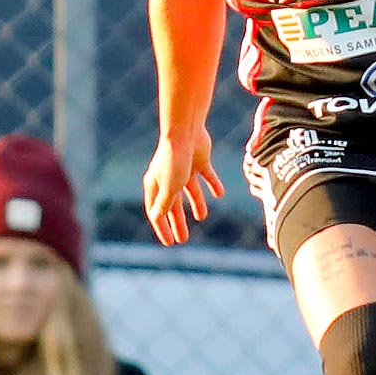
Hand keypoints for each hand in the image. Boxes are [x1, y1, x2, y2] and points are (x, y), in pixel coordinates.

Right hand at [144, 127, 223, 245]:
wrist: (186, 132)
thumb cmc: (174, 160)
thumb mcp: (169, 186)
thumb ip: (164, 202)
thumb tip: (157, 217)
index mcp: (155, 185)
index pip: (156, 211)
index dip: (162, 227)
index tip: (169, 242)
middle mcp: (168, 178)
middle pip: (173, 204)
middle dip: (177, 222)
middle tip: (183, 239)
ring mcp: (184, 169)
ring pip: (190, 191)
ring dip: (196, 204)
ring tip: (202, 216)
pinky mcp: (200, 160)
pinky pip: (207, 176)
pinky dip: (213, 185)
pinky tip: (220, 194)